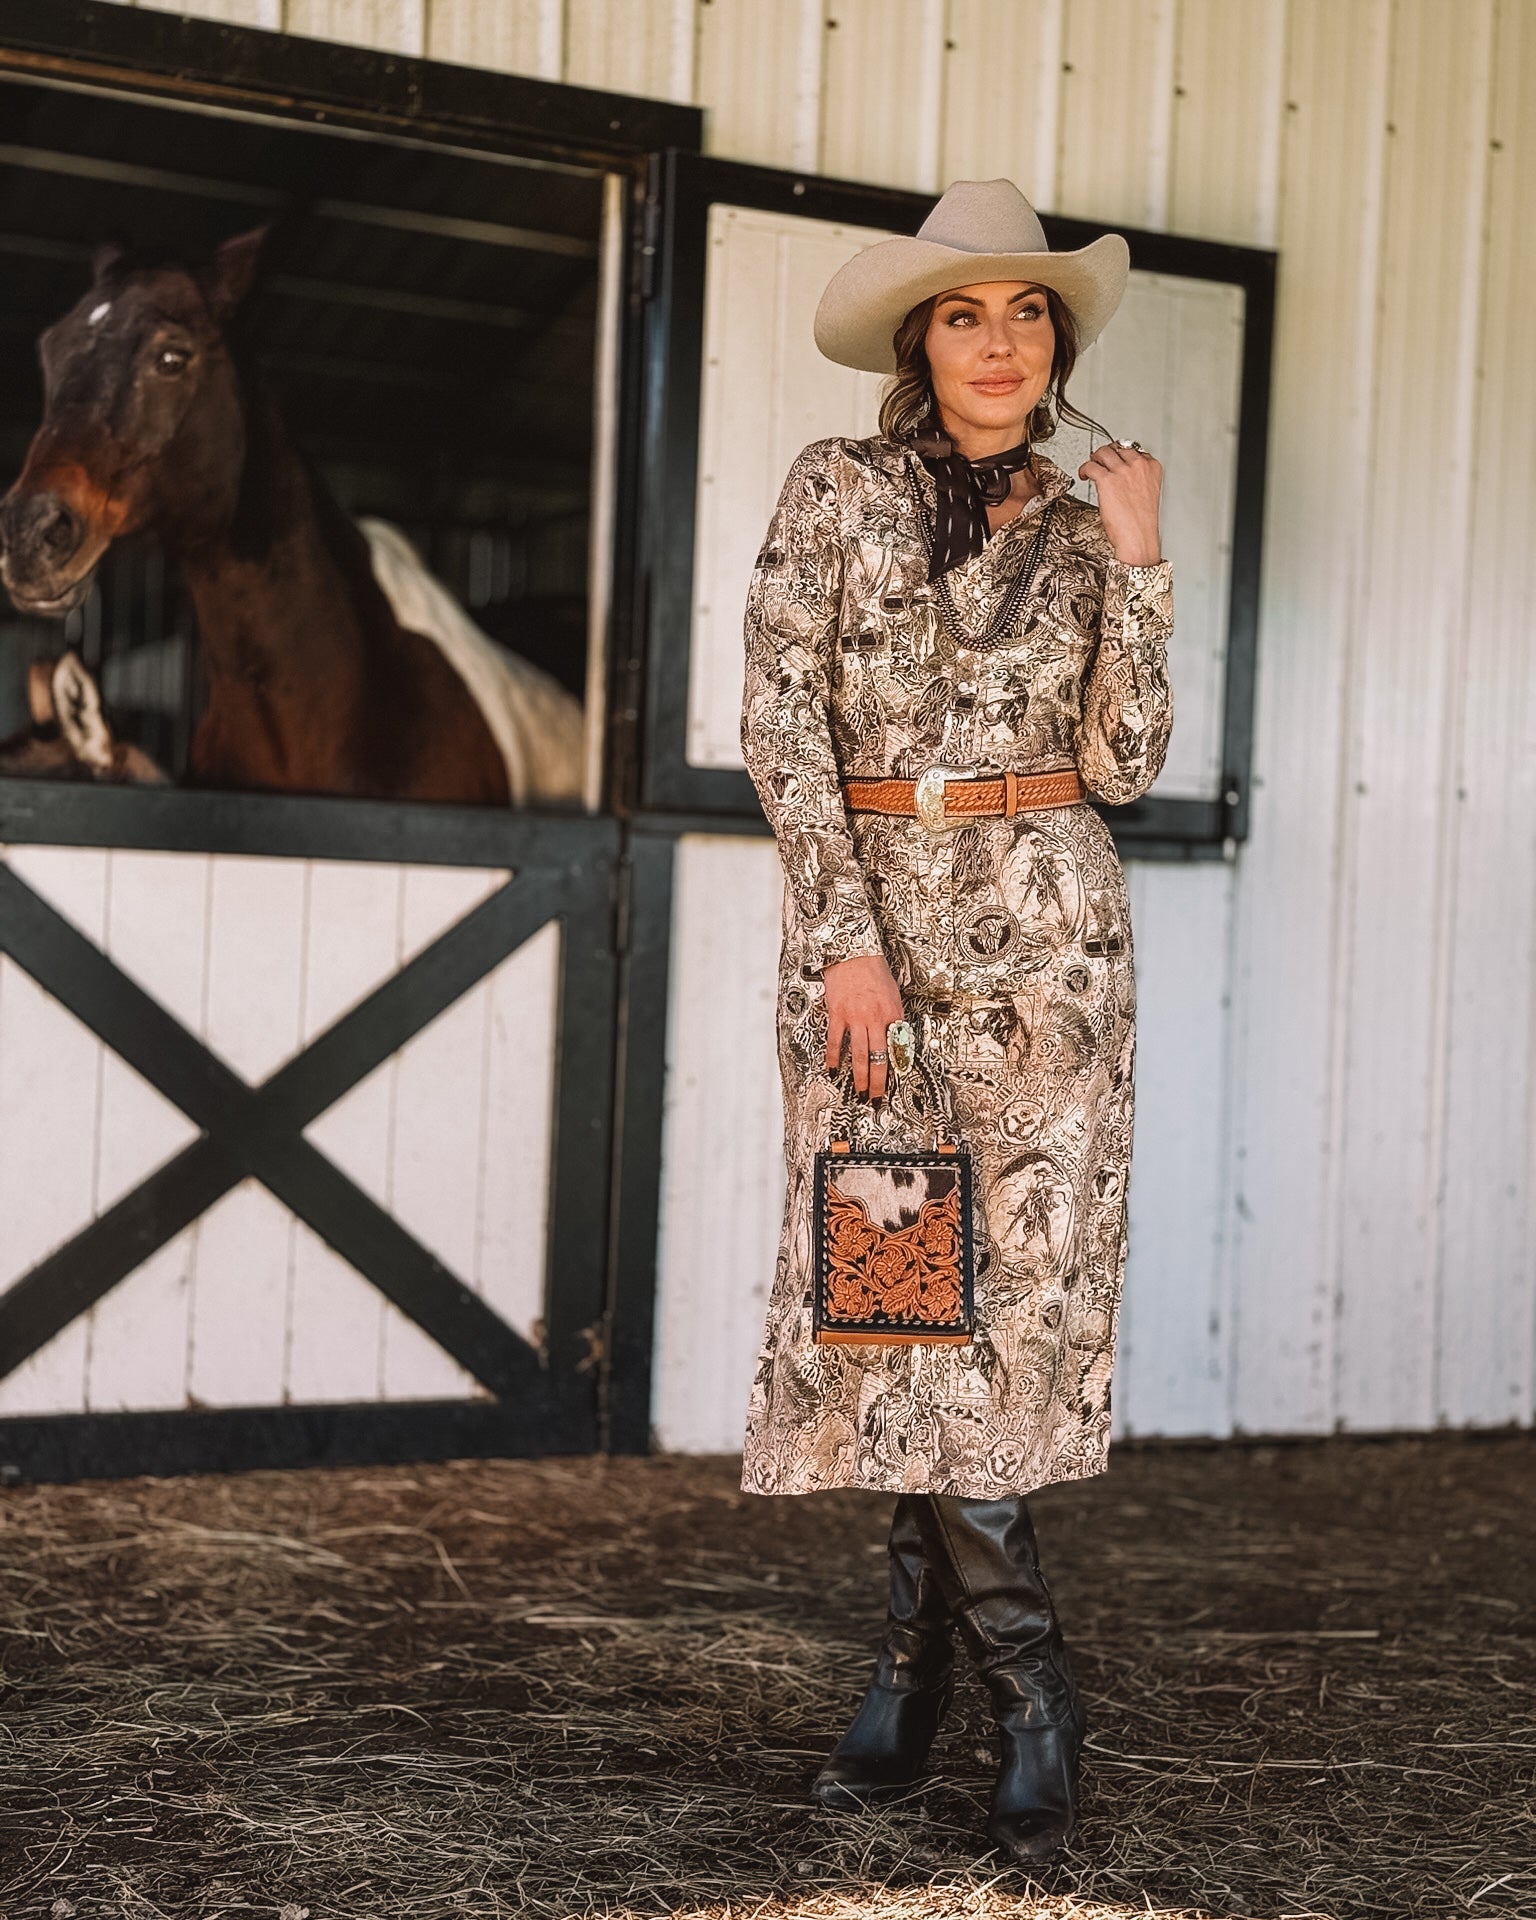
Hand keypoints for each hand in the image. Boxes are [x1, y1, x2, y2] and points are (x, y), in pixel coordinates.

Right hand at [822, 950, 905, 1101]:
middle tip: (875, 1096)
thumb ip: (893, 1017)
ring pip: (859, 1054)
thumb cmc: (874, 970)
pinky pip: (835, 1041)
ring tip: (858, 1091)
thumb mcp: (893, 994)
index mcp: (892, 1013)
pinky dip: (834, 1057)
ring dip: (859, 1076)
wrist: (853, 952)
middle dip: (877, 1081)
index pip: (897, 1047)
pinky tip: (833, 1069)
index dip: (896, 1068)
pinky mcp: (837, 1014)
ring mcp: (855, 1017)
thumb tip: (895, 1039)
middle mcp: (875, 1018)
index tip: (894, 1083)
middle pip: (878, 1057)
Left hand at [1079, 440, 1162, 565]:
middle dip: (1107, 454)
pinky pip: (1091, 466)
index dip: (1121, 454)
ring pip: (1103, 453)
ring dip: (1094, 458)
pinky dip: (1085, 469)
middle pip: (1118, 448)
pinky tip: (1084, 474)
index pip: (1135, 450)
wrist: (1138, 537)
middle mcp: (1138, 466)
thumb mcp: (1148, 494)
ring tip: (1091, 467)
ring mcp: (1122, 471)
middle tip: (1100, 461)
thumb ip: (1138, 480)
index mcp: (1152, 468)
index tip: (1116, 460)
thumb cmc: (1142, 523)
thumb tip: (1123, 477)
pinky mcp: (1106, 480)